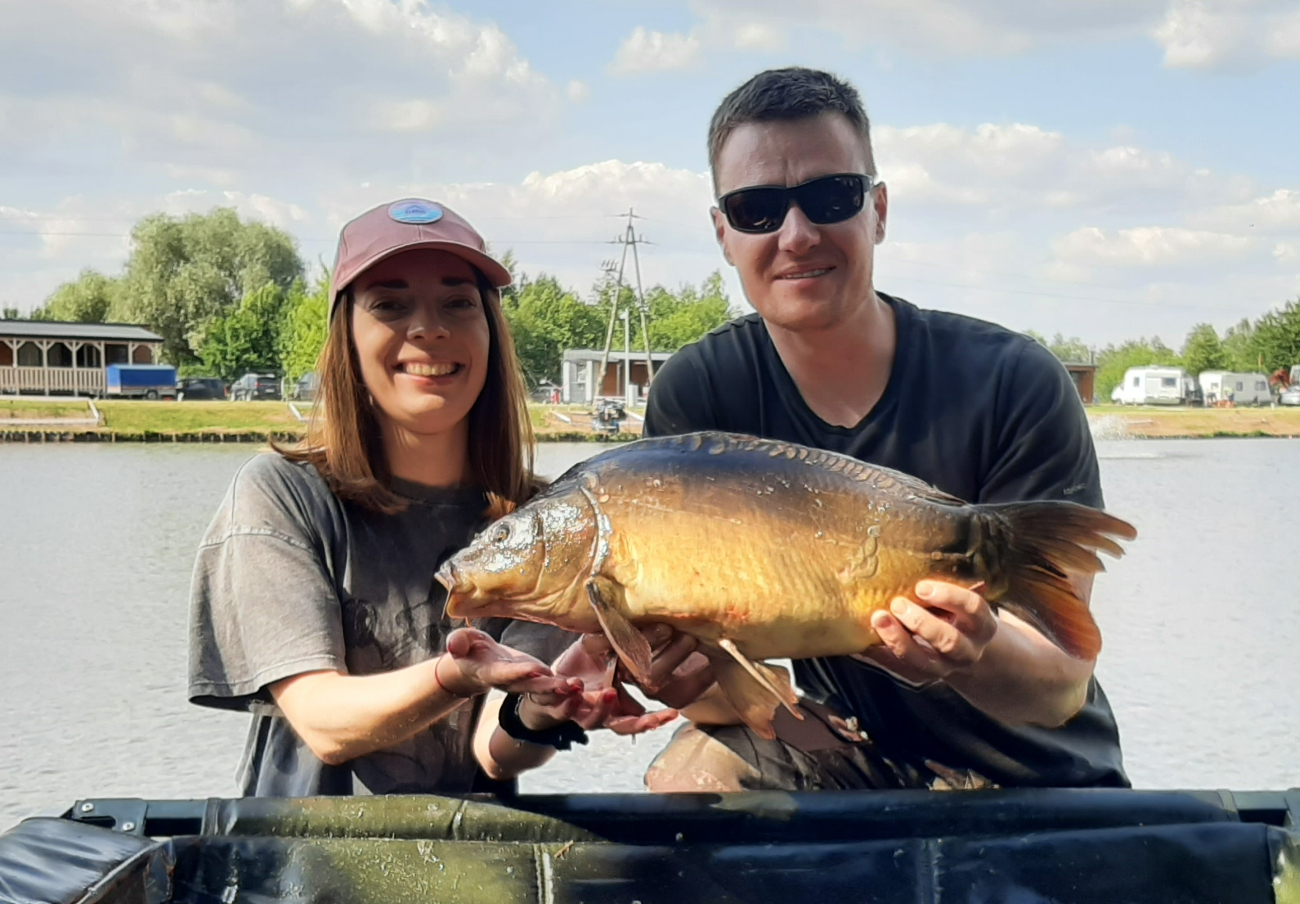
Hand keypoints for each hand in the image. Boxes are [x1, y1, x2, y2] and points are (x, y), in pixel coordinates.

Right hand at [440, 627, 582, 698]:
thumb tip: (454, 645)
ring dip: (561, 690)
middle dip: (547, 688)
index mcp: (492, 672)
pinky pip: (552, 686)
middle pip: (530, 686)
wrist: (476, 664)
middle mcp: (511, 682)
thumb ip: (459, 642)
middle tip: (565, 686)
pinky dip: (566, 688)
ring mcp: (525, 683)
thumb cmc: (468, 649)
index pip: (506, 673)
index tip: (534, 668)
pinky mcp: (537, 679)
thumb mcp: (462, 642)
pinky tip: (582, 685)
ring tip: (578, 686)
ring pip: (544, 690)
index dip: (519, 672)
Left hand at [520, 625, 706, 734]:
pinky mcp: (553, 706)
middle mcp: (597, 715)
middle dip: (637, 724)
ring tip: (610, 693)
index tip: (673, 714)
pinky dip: (567, 697)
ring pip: (591, 720)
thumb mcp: (606, 658)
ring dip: (601, 708)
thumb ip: (627, 654)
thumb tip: (660, 638)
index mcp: (612, 707)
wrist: (542, 680)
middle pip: (620, 727)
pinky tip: (574, 684)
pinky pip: (560, 706)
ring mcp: (576, 713)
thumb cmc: (580, 668)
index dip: (654, 720)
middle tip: (649, 718)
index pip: (637, 719)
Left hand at [856, 580, 998, 684]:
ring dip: (898, 640)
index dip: (950, 597)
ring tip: (878, 619)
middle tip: (897, 604)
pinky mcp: (923, 677)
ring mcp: (945, 667)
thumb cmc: (955, 613)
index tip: (922, 587)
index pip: (973, 608)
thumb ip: (944, 589)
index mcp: (981, 624)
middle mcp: (968, 650)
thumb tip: (913, 557)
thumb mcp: (960, 601)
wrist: (964, 651)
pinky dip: (881, 654)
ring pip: (923, 661)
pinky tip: (865, 640)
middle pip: (949, 641)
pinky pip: (901, 669)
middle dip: (920, 622)